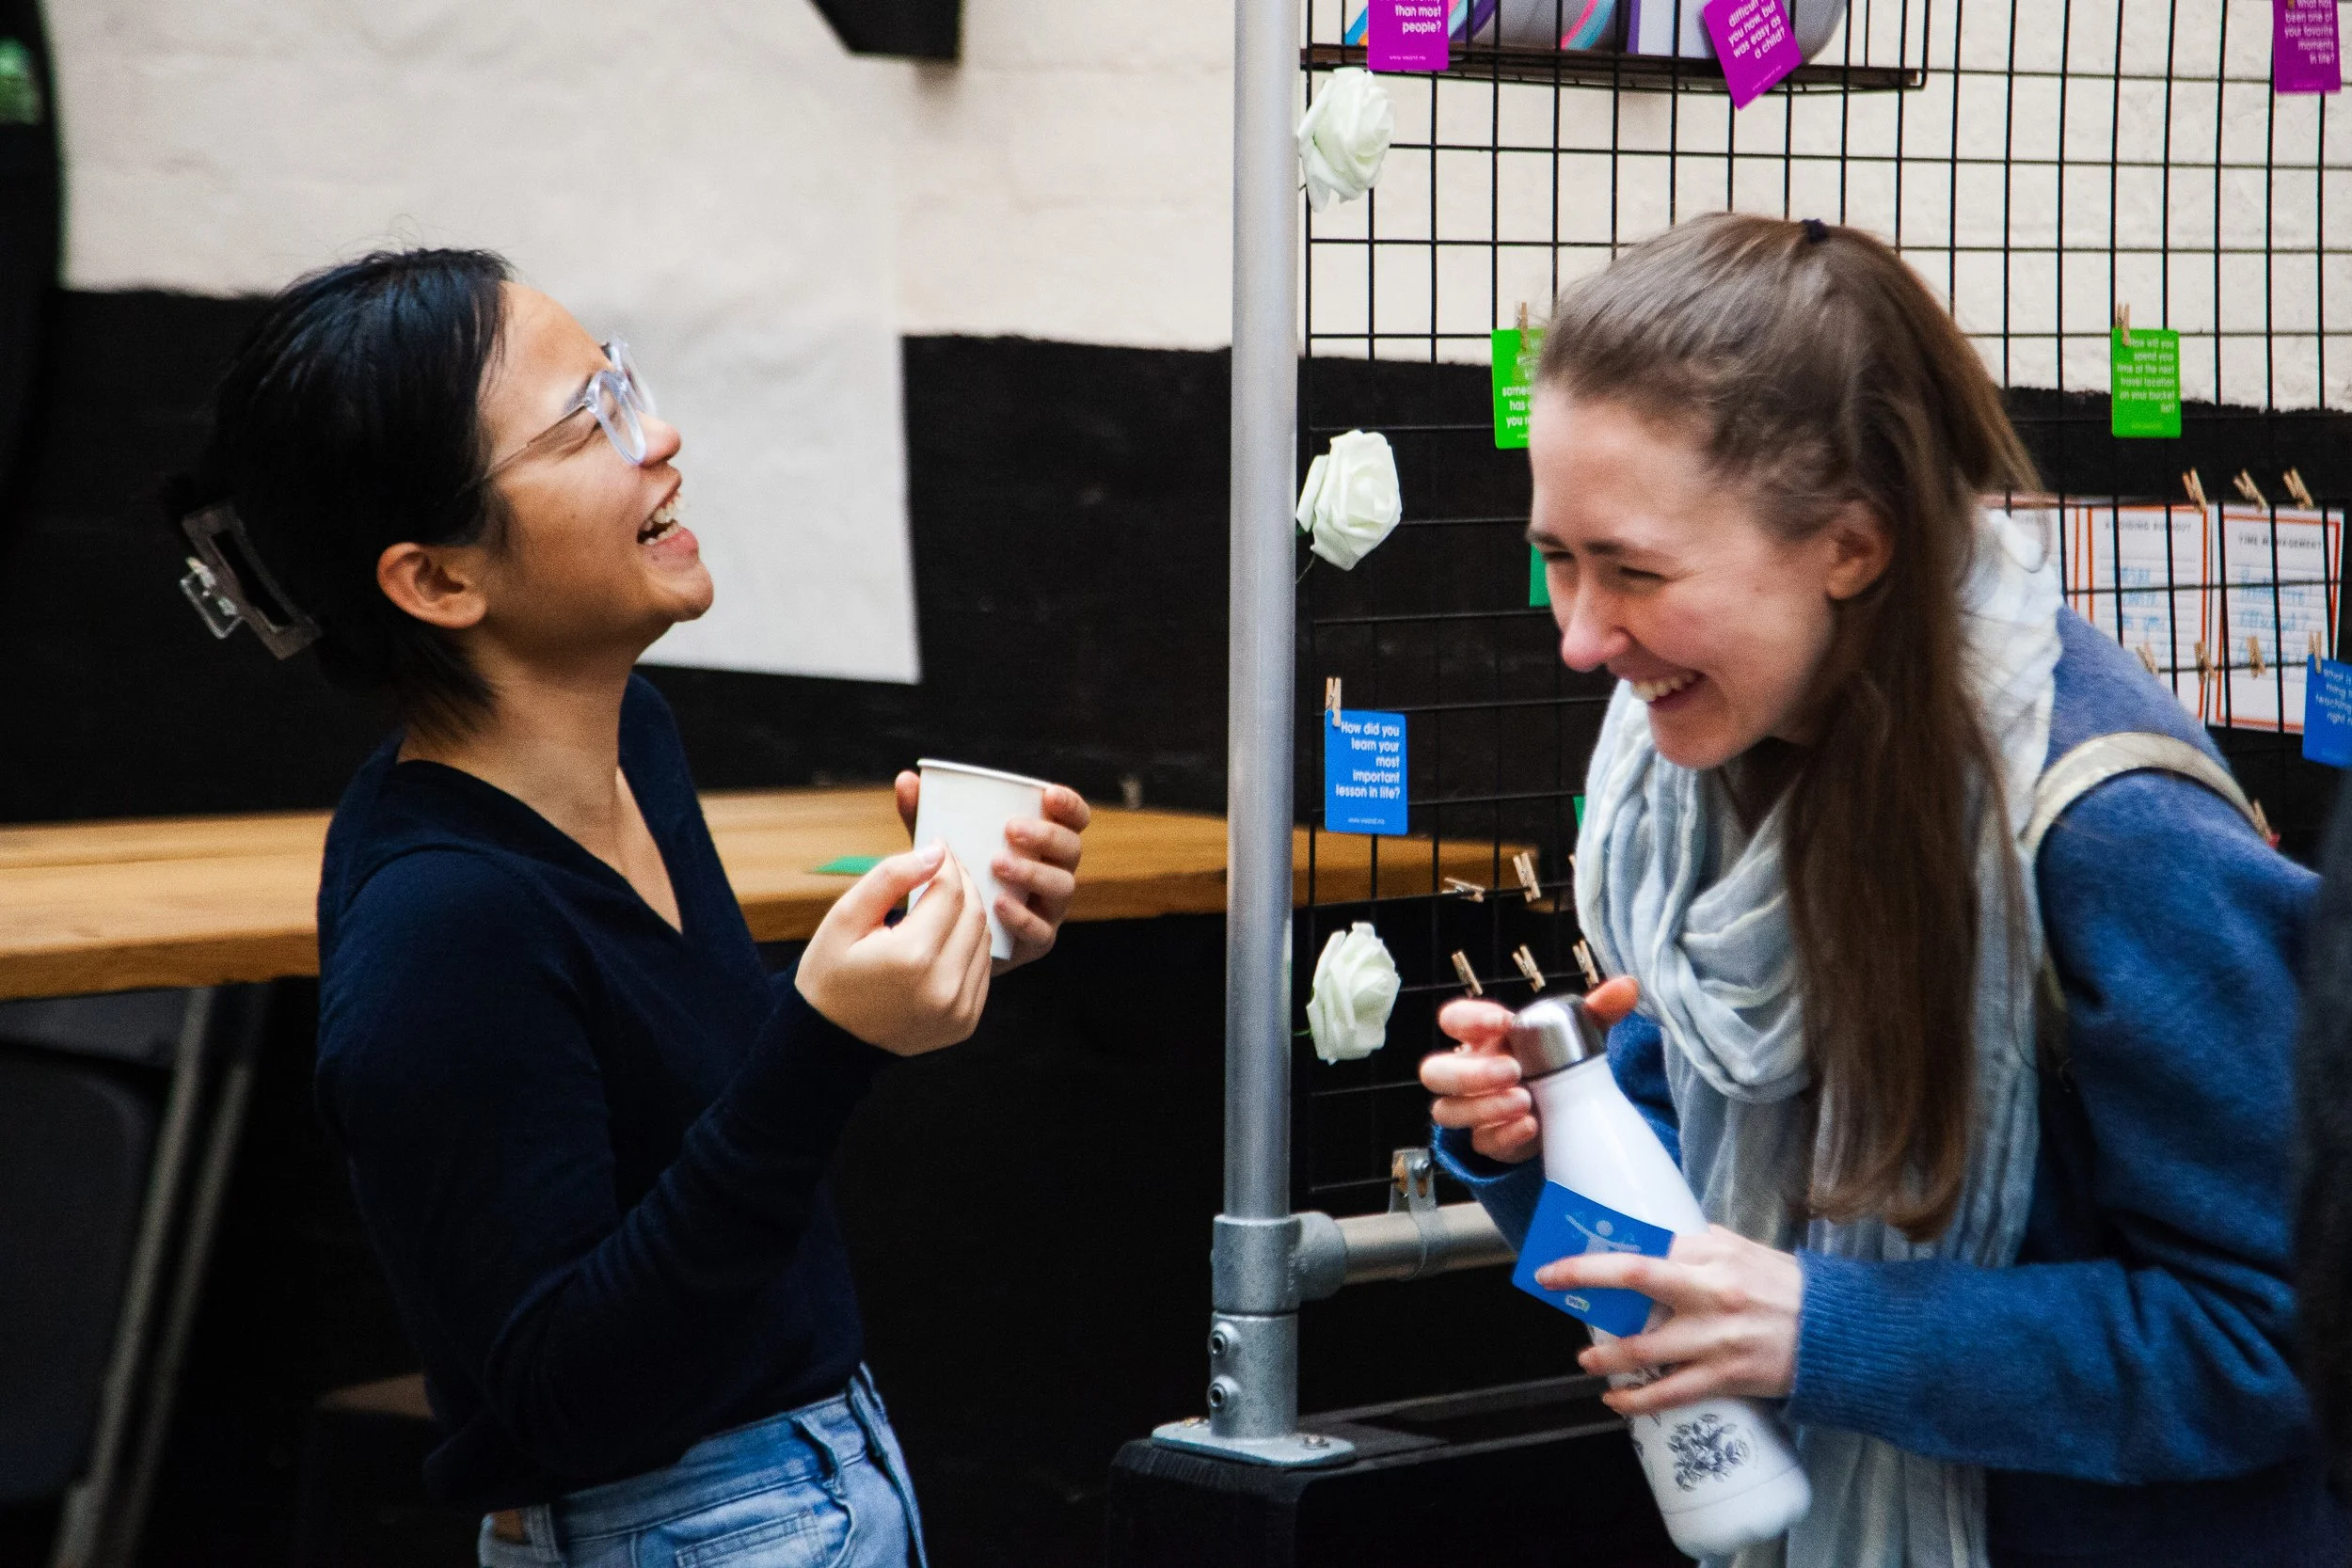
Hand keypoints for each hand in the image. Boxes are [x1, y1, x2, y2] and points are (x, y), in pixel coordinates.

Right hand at [796, 842, 991, 1055]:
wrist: (828, 1041)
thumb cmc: (830, 972)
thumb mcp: (845, 918)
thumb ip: (891, 878)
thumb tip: (936, 852)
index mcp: (912, 957)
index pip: (951, 892)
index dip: (947, 862)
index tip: (937, 847)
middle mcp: (943, 987)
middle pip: (975, 915)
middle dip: (963, 883)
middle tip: (943, 867)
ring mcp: (958, 1010)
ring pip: (984, 941)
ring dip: (969, 914)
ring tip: (943, 900)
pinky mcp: (964, 1023)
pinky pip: (981, 970)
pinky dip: (970, 946)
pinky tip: (945, 937)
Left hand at [895, 771, 1089, 972]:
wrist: (949, 939)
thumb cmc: (955, 879)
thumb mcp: (942, 845)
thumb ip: (927, 816)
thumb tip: (905, 779)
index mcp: (1043, 843)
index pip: (1073, 820)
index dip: (1070, 805)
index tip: (1049, 794)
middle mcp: (1054, 872)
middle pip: (1071, 849)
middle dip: (1046, 836)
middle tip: (1011, 829)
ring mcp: (1050, 908)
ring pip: (1062, 886)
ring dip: (1033, 872)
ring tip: (998, 865)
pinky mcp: (1038, 940)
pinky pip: (1041, 929)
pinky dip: (1022, 916)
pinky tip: (999, 904)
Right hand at [1419, 975, 1640, 1163]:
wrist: (1559, 1110)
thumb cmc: (1554, 1061)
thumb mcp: (1576, 1034)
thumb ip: (1596, 1010)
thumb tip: (1627, 986)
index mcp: (1482, 1038)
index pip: (1453, 1020)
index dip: (1468, 1019)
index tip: (1503, 1020)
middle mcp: (1467, 1073)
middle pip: (1435, 1072)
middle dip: (1470, 1073)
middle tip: (1514, 1070)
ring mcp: (1472, 1110)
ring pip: (1446, 1111)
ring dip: (1484, 1106)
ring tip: (1525, 1102)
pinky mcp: (1487, 1140)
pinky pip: (1480, 1142)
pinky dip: (1504, 1136)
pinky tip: (1532, 1128)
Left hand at [1539, 1225, 1802, 1413]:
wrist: (1839, 1334)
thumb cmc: (1786, 1287)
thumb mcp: (1743, 1250)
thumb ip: (1698, 1245)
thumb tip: (1654, 1239)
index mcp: (1713, 1256)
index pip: (1646, 1245)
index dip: (1604, 1247)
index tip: (1569, 1251)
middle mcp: (1711, 1293)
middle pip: (1637, 1279)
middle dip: (1587, 1278)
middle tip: (1552, 1284)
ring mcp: (1716, 1338)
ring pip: (1646, 1348)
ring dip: (1607, 1355)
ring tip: (1587, 1360)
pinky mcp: (1726, 1377)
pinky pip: (1671, 1393)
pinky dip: (1638, 1401)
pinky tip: (1616, 1401)